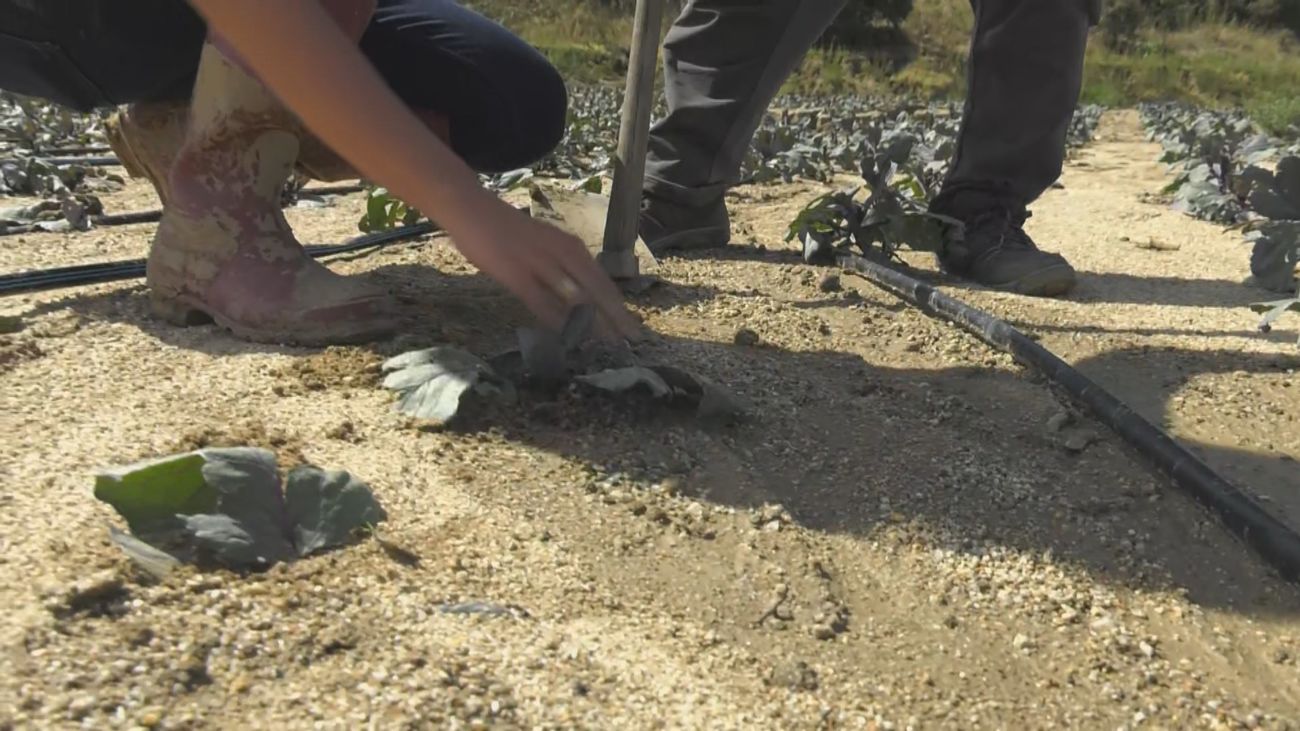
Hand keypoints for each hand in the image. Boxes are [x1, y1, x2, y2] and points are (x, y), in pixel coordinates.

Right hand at [448, 196, 642, 339]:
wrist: (473, 208)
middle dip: (615, 317)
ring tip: (606, 343)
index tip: (632, 326)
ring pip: (574, 298)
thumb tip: (580, 297)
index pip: (602, 281)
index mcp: (571, 246)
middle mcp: (562, 254)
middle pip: (596, 291)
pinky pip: (542, 303)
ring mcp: (540, 264)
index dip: (619, 306)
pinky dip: (557, 321)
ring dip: (592, 322)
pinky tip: (567, 337)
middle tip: (631, 339)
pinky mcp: (517, 275)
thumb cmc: (509, 230)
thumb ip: (563, 265)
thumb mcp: (546, 243)